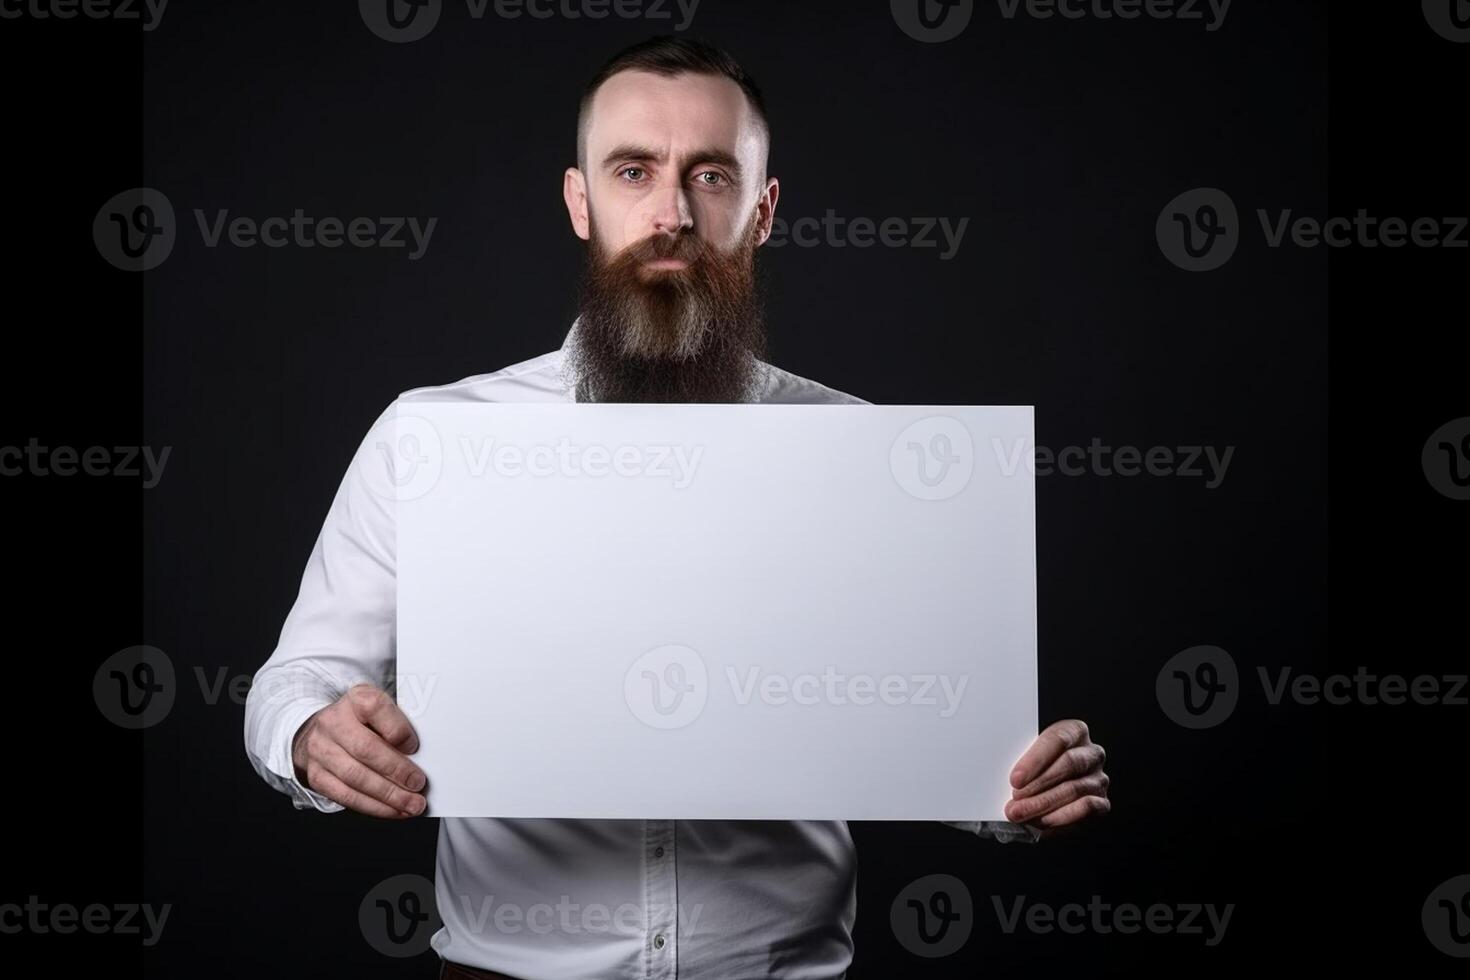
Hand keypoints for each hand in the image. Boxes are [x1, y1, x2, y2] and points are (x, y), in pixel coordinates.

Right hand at [291, 683, 427, 817]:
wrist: (322, 731)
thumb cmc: (361, 721)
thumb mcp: (381, 710)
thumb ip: (399, 725)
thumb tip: (423, 756)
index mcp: (355, 699)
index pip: (375, 708)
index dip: (397, 729)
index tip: (415, 747)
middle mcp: (333, 722)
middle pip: (365, 749)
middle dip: (396, 771)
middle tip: (418, 784)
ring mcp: (321, 750)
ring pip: (355, 777)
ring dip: (388, 795)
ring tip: (411, 804)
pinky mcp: (316, 776)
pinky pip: (345, 796)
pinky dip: (373, 806)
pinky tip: (393, 809)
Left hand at [1003, 719, 1108, 839]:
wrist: (1051, 790)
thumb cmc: (1035, 769)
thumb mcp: (1027, 757)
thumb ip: (1021, 762)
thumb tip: (995, 770)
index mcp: (1074, 731)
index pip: (1057, 739)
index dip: (1035, 760)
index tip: (1015, 779)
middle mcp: (1091, 753)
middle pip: (1068, 764)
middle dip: (1037, 785)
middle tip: (1014, 801)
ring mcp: (1099, 778)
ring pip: (1074, 789)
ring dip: (1043, 804)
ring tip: (1020, 813)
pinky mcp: (1102, 802)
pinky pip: (1086, 809)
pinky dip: (1061, 817)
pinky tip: (1041, 822)